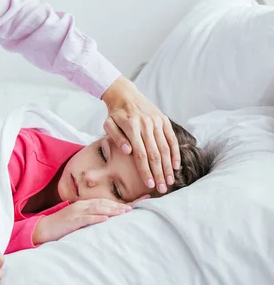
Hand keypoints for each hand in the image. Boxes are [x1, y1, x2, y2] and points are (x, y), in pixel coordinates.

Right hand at [33, 199, 130, 244]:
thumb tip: (104, 221)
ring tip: (123, 213)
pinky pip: (86, 219)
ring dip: (111, 210)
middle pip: (102, 204)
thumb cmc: (61, 226)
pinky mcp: (72, 221)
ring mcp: (76, 212)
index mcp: (82, 205)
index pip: (102, 202)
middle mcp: (80, 206)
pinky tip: (106, 219)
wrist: (44, 228)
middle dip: (117, 206)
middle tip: (130, 209)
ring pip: (96, 209)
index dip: (115, 203)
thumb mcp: (77, 219)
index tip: (128, 206)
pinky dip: (96, 218)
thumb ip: (88, 218)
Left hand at [101, 76, 180, 193]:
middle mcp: (146, 125)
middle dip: (159, 174)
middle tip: (162, 189)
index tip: (149, 185)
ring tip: (169, 182)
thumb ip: (117, 138)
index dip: (145, 171)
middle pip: (155, 154)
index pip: (140, 154)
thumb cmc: (114, 114)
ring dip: (168, 167)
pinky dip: (175, 153)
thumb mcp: (109, 124)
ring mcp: (157, 122)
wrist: (125, 94)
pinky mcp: (164, 120)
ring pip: (165, 148)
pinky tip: (176, 166)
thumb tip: (127, 152)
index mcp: (132, 127)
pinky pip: (172, 138)